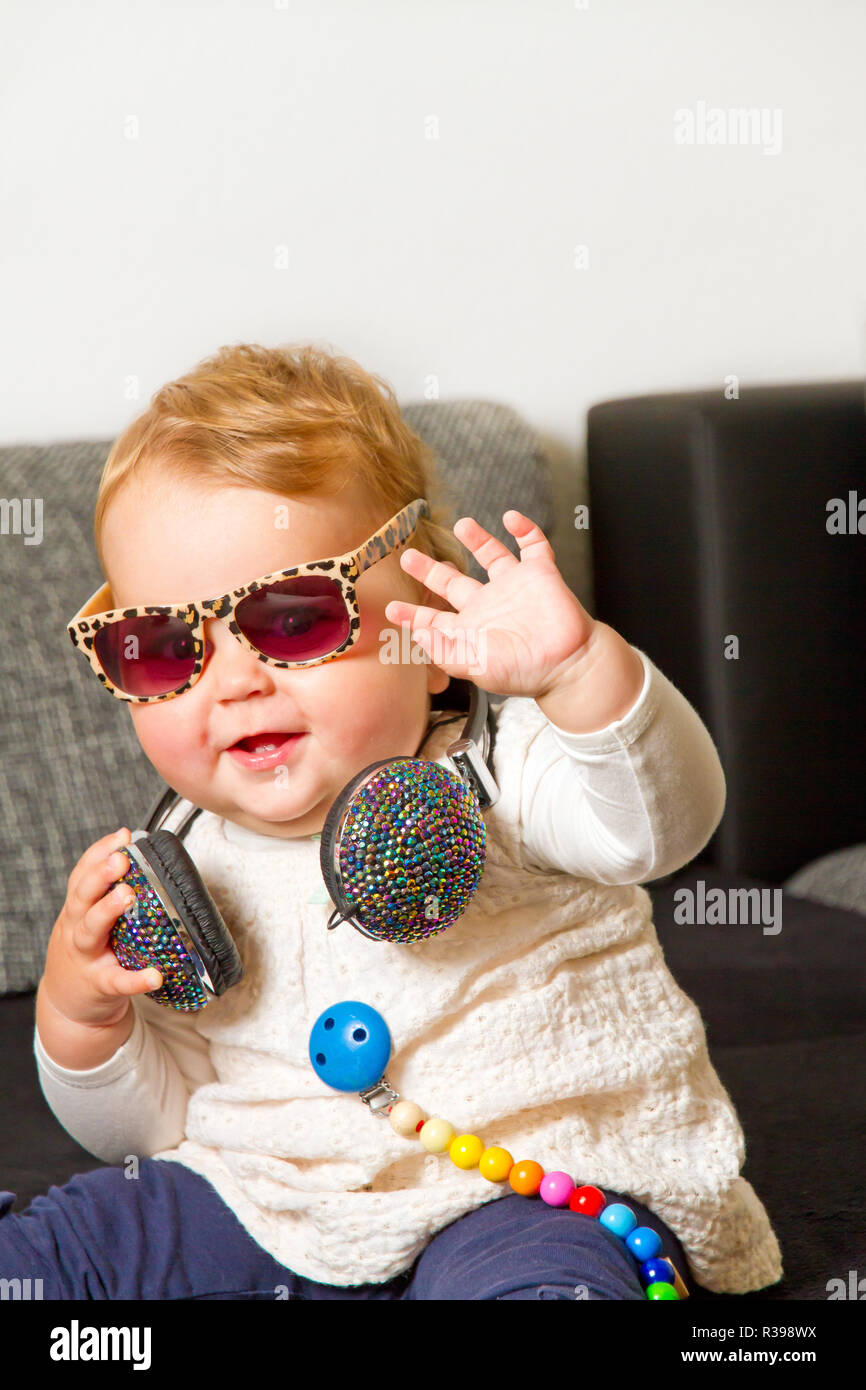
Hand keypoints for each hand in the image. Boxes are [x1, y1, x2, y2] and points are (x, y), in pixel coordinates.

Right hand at [40, 827, 162, 1030]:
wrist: (67, 1003)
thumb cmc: (87, 952)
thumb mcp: (85, 920)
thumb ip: (103, 894)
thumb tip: (138, 854)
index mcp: (78, 910)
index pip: (83, 875)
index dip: (100, 853)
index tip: (122, 835)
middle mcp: (77, 929)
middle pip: (82, 896)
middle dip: (100, 874)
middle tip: (121, 858)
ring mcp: (86, 957)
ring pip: (90, 930)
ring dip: (107, 910)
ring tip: (127, 895)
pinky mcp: (100, 985)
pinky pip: (118, 981)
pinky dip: (136, 980)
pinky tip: (155, 976)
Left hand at [385, 510, 594, 698]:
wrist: (568, 664)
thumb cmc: (525, 671)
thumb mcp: (475, 666)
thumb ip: (445, 651)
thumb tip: (420, 634)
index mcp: (471, 629)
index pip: (434, 620)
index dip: (412, 614)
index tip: (392, 608)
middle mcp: (489, 605)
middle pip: (452, 582)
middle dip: (430, 570)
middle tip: (408, 556)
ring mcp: (514, 587)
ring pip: (491, 556)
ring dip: (477, 539)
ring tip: (462, 524)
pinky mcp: (540, 574)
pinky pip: (533, 545)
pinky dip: (525, 529)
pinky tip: (512, 518)